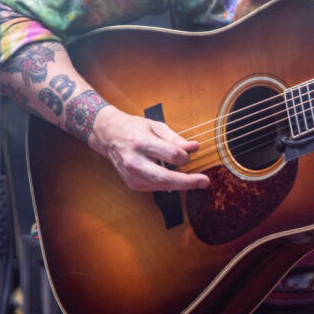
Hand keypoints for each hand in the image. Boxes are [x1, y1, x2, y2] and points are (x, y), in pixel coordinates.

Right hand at [89, 108, 209, 191]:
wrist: (109, 136)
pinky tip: (177, 179)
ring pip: (161, 186)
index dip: (184, 156)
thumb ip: (175, 139)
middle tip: (204, 181)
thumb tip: (194, 147)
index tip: (190, 153)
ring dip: (181, 184)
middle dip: (188, 181)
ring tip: (195, 181)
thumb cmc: (135, 128)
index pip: (170, 154)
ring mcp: (132, 175)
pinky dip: (168, 184)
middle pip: (165, 177)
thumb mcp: (156, 126)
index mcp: (141, 143)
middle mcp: (134, 161)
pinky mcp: (132, 184)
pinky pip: (155, 187)